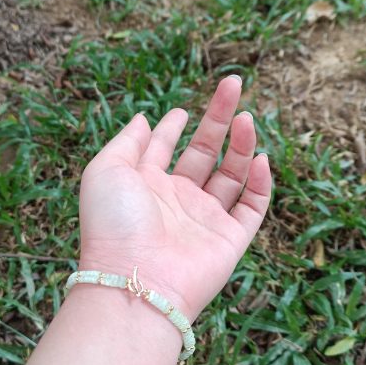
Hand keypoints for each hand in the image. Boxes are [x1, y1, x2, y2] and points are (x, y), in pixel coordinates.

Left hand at [78, 76, 271, 320]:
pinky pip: (252, 207)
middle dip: (219, 118)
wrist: (134, 280)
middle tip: (233, 84)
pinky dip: (260, 183)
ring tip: (246, 118)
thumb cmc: (113, 224)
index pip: (165, 150)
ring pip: (231, 175)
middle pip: (204, 153)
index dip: (174, 128)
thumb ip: (126, 142)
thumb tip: (142, 117)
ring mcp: (204, 220)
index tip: (182, 110)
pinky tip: (259, 158)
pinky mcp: (230, 239)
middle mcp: (177, 201)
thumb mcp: (105, 170)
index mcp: (146, 185)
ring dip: (241, 144)